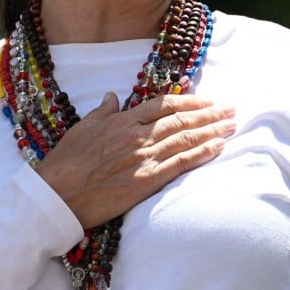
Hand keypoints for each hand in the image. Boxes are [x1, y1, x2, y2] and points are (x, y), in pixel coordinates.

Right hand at [35, 92, 235, 227]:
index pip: (164, 105)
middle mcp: (137, 135)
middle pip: (181, 120)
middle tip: (231, 109)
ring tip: (231, 125)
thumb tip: (112, 96)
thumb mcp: (83, 127)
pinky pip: (180, 163)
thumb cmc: (66, 161)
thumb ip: (102, 111)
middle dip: (210, 114)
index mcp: (122, 120)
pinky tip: (218, 147)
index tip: (207, 100)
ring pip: (185, 139)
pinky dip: (202, 153)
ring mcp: (143, 157)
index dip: (189, 101)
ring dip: (212, 130)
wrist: (58, 192)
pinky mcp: (146, 180)